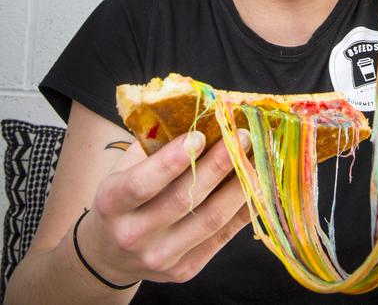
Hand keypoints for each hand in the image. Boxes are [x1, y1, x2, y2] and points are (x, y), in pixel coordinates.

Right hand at [77, 130, 250, 285]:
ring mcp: (160, 258)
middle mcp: (132, 235)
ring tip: (256, 158)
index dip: (171, 160)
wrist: (110, 253)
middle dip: (218, 165)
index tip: (199, 135)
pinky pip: (221, 237)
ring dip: (239, 186)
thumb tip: (202, 117)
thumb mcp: (126, 167)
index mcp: (111, 203)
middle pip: (183, 199)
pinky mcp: (184, 271)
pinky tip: (257, 186)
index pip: (142, 183)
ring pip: (209, 220)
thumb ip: (156, 145)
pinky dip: (243, 209)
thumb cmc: (125, 196)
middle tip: (242, 136)